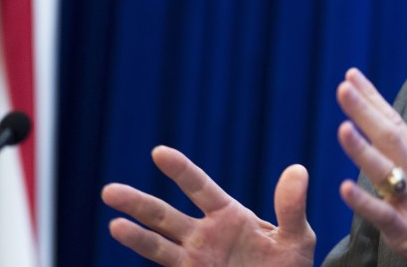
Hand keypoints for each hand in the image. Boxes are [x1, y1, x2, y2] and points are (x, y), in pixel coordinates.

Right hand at [101, 146, 315, 265]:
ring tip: (114, 224)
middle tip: (109, 191)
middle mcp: (205, 234)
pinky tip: (129, 244)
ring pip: (157, 243)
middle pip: (165, 214)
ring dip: (134, 235)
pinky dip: (145, 256)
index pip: (200, 187)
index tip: (159, 152)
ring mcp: (195, 259)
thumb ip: (291, 207)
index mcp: (229, 215)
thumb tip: (297, 170)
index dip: (180, 171)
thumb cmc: (289, 266)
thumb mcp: (296, 236)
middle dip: (138, 203)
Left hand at [336, 68, 406, 266]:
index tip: (352, 76)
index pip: (394, 123)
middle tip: (344, 86)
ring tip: (342, 127)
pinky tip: (344, 188)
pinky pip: (382, 214)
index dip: (373, 99)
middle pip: (388, 136)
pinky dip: (363, 201)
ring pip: (384, 171)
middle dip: (365, 110)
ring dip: (362, 149)